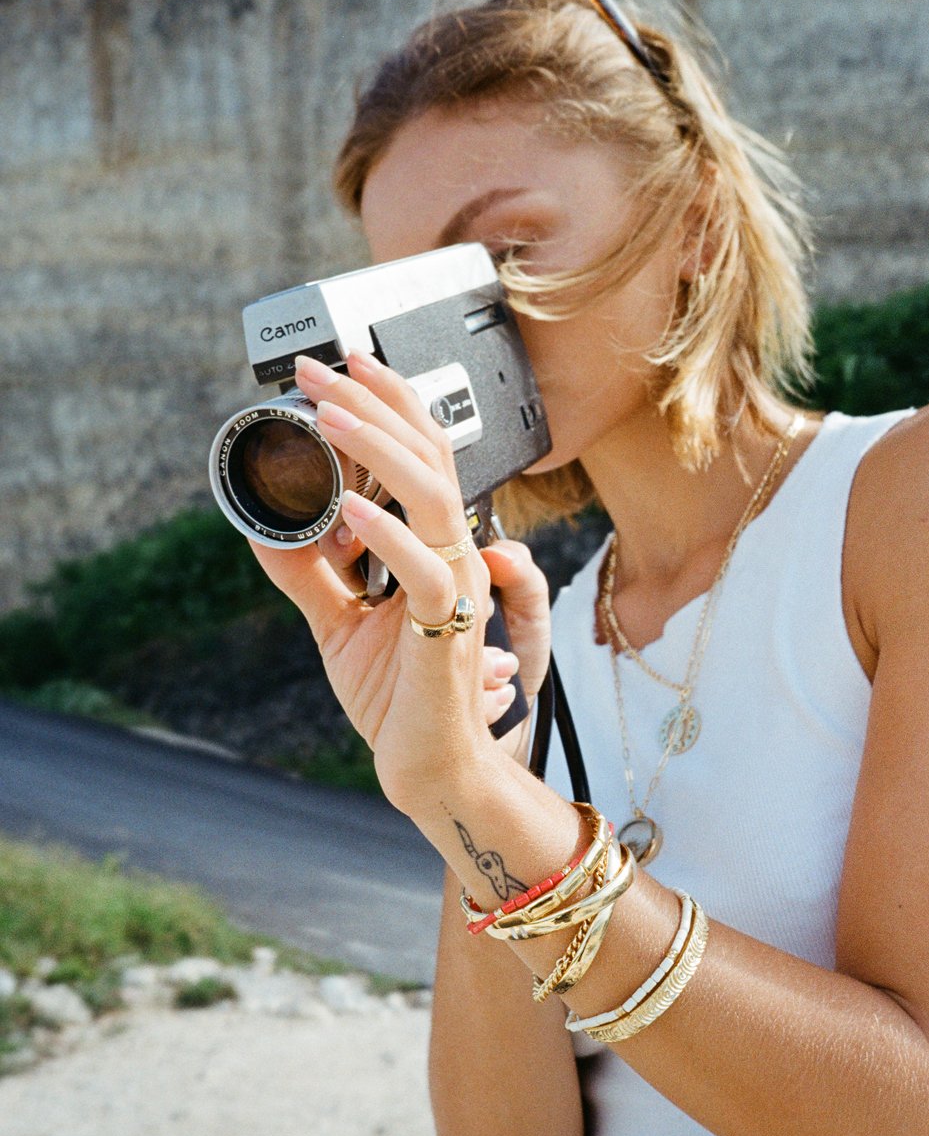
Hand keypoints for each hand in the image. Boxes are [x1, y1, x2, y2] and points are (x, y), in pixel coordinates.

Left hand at [247, 350, 538, 809]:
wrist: (429, 767)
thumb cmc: (399, 695)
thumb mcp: (338, 620)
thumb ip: (308, 571)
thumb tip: (264, 525)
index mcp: (434, 546)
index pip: (422, 454)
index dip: (386, 403)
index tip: (338, 368)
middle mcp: (455, 556)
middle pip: (430, 455)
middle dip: (373, 403)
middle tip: (318, 373)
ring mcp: (457, 590)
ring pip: (435, 496)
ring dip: (380, 448)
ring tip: (330, 417)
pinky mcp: (447, 632)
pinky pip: (427, 571)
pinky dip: (386, 534)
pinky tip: (346, 509)